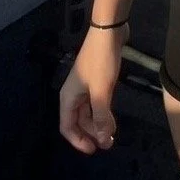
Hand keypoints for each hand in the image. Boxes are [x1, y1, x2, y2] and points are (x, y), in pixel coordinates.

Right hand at [58, 24, 127, 153]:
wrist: (109, 30)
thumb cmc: (101, 62)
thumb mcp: (102, 92)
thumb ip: (101, 117)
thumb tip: (103, 140)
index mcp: (68, 97)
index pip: (67, 127)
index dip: (78, 141)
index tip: (94, 149)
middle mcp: (73, 93)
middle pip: (78, 121)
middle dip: (91, 133)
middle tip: (108, 143)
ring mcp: (84, 85)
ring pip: (88, 111)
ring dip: (98, 123)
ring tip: (112, 134)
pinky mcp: (96, 78)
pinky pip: (96, 101)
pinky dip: (102, 111)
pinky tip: (112, 117)